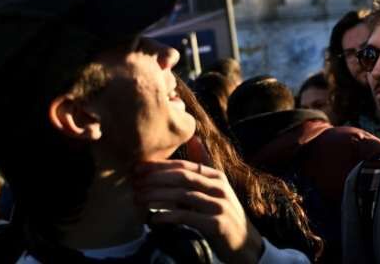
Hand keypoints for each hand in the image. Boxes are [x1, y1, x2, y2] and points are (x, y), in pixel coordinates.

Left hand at [133, 160, 263, 263]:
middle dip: (156, 178)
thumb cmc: (223, 212)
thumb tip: (193, 138)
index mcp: (217, 176)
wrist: (244, 241)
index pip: (185, 166)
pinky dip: (168, 216)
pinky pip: (188, 217)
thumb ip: (203, 165)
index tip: (138, 168)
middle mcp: (220, 188)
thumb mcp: (216, 187)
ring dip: (157, 196)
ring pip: (183, 195)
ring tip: (138, 199)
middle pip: (183, 178)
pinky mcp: (216, 224)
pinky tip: (154, 218)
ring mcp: (219, 205)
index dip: (161, 166)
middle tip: (135, 182)